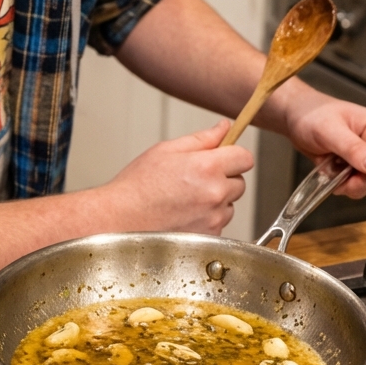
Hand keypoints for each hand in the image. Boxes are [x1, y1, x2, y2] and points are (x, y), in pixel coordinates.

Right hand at [101, 119, 253, 234]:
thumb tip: (224, 128)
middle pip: (239, 182)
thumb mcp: (166, 150)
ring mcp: (214, 218)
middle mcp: (215, 194)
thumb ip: (201, 139)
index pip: (245, 157)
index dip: (233, 155)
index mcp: (207, 167)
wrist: (120, 220)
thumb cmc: (138, 186)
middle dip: (223, 178)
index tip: (223, 157)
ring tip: (185, 199)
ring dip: (216, 201)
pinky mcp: (210, 237)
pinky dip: (207, 219)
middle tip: (195, 179)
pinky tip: (184, 215)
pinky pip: (218, 223)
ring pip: (229, 204)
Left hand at [281, 87, 365, 198]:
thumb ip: (352, 148)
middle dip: (357, 183)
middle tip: (334, 176)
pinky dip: (347, 184)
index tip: (346, 181)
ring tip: (332, 170)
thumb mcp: (327, 130)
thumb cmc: (311, 115)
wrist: (299, 118)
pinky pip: (362, 184)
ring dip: (350, 185)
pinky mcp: (363, 163)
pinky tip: (334, 172)